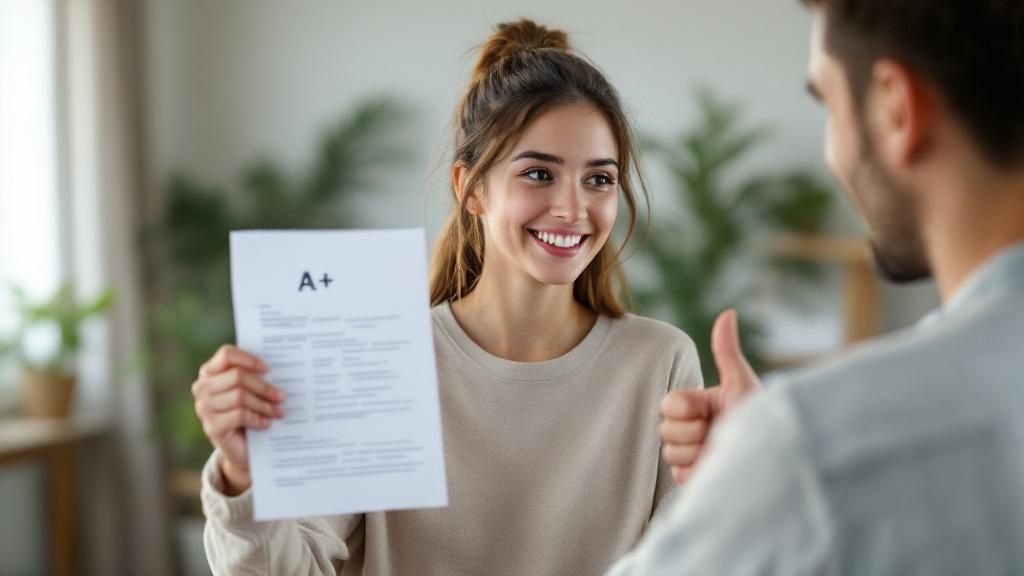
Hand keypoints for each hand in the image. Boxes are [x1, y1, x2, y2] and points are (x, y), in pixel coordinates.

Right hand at [191, 345, 285, 494]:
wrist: (242, 449)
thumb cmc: (248, 413)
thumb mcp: (250, 392)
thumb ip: (256, 376)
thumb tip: (280, 367)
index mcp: (209, 372)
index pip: (226, 355)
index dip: (249, 359)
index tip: (269, 369)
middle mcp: (202, 388)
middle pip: (237, 376)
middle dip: (264, 387)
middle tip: (282, 396)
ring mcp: (204, 408)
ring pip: (240, 396)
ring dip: (264, 405)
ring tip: (278, 411)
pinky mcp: (212, 427)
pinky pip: (240, 415)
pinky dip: (257, 419)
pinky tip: (267, 423)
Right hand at [659, 309, 761, 483]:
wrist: (772, 459)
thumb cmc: (761, 419)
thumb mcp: (742, 384)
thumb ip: (727, 352)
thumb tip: (728, 312)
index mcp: (699, 405)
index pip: (670, 404)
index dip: (687, 408)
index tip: (709, 411)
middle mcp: (692, 429)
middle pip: (665, 428)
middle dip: (691, 432)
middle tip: (715, 432)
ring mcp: (691, 454)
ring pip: (669, 452)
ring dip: (695, 453)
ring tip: (719, 452)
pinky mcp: (692, 478)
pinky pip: (677, 474)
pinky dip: (696, 471)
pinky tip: (714, 467)